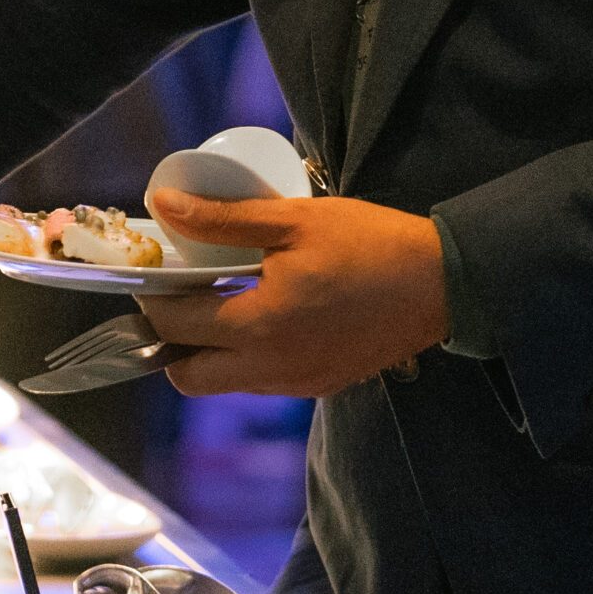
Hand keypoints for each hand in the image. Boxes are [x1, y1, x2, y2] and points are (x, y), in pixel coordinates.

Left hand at [139, 190, 450, 396]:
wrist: (440, 283)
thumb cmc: (369, 243)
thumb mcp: (293, 220)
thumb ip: (222, 220)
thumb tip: (164, 207)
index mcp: (260, 325)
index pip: (175, 325)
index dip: (152, 296)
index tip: (153, 270)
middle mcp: (271, 368)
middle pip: (186, 375)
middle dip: (169, 339)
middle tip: (179, 293)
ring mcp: (295, 384)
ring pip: (223, 383)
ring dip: (207, 350)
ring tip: (220, 298)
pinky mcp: (317, 386)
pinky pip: (259, 382)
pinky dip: (245, 356)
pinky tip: (261, 313)